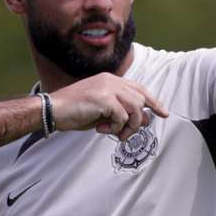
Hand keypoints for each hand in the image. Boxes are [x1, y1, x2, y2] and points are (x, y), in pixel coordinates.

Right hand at [49, 73, 169, 140]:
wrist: (51, 110)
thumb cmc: (74, 112)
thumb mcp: (102, 113)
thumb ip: (121, 113)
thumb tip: (144, 120)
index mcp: (110, 80)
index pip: (139, 89)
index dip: (153, 101)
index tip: (163, 113)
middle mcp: (111, 80)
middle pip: (141, 98)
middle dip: (138, 120)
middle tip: (126, 134)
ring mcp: (107, 87)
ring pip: (135, 107)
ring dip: (128, 126)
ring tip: (114, 133)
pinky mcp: (103, 98)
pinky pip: (122, 117)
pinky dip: (115, 128)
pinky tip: (101, 129)